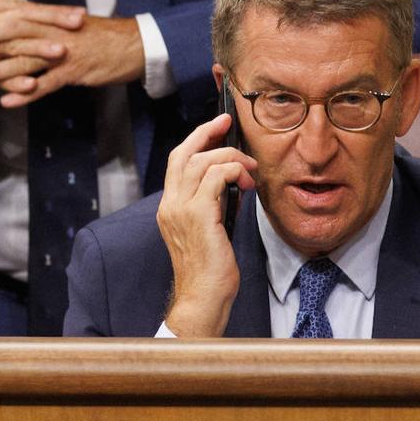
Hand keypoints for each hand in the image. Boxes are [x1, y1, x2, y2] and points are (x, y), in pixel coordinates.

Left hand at [0, 0, 144, 106]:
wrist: (136, 46)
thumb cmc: (102, 37)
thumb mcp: (73, 27)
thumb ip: (49, 27)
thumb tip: (27, 27)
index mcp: (53, 18)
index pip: (19, 7)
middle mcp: (55, 31)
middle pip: (15, 30)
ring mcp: (64, 52)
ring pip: (26, 60)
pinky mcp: (74, 72)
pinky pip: (46, 85)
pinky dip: (26, 93)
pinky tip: (6, 102)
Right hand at [0, 6, 73, 82]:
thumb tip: (20, 31)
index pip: (27, 10)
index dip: (53, 12)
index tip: (78, 13)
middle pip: (24, 22)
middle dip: (53, 23)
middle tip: (80, 25)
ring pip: (10, 45)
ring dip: (36, 49)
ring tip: (61, 53)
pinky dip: (10, 80)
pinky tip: (28, 87)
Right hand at [156, 114, 256, 337]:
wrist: (204, 297)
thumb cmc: (210, 271)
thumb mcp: (207, 230)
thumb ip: (211, 205)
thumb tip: (231, 182)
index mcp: (169, 207)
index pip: (177, 162)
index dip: (196, 140)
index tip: (216, 127)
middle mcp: (170, 204)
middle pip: (183, 153)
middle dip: (206, 132)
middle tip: (227, 122)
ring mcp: (181, 209)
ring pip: (202, 161)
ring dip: (230, 157)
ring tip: (250, 168)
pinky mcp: (199, 215)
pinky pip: (217, 177)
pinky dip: (234, 171)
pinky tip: (248, 182)